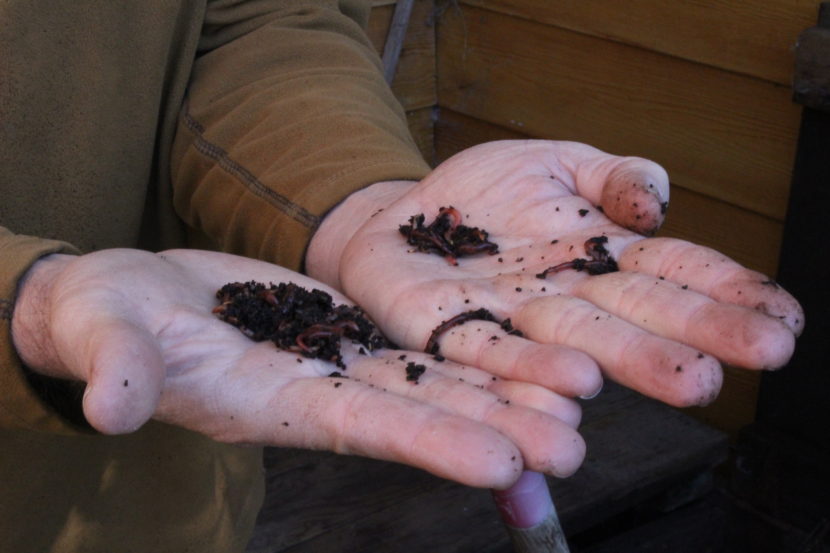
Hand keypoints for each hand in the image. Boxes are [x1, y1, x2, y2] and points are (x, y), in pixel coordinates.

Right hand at [11, 248, 583, 487]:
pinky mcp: (350, 326)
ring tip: (580, 396)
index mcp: (271, 402)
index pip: (360, 428)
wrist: (135, 297)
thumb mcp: (104, 337)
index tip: (500, 463)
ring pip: (436, 376)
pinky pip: (421, 336)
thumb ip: (118, 369)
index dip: (428, 445)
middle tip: (574, 442)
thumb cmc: (110, 321)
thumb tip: (106, 407)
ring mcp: (342, 360)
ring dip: (505, 387)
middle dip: (496, 427)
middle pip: (420, 412)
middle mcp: (322, 390)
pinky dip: (474, 343)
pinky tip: (528, 341)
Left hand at [308, 140, 802, 406]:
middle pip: (633, 316)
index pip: (672, 273)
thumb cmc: (485, 194)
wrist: (399, 217)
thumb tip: (655, 204)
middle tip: (752, 359)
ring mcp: (508, 320)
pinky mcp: (446, 332)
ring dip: (628, 364)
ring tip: (687, 381)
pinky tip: (569, 390)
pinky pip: (486, 353)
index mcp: (599, 256)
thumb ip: (612, 177)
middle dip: (690, 337)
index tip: (785, 321)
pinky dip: (526, 374)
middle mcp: (564, 298)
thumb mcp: (554, 162)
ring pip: (572, 344)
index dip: (727, 295)